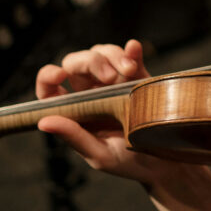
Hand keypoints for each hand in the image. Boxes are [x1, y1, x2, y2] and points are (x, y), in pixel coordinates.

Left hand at [36, 40, 174, 183]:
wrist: (167, 162)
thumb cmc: (129, 163)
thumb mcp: (100, 155)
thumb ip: (74, 137)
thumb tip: (44, 122)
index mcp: (75, 112)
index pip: (50, 88)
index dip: (48, 76)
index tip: (60, 74)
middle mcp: (90, 93)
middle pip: (77, 63)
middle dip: (91, 62)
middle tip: (110, 77)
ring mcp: (114, 82)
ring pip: (102, 53)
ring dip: (113, 55)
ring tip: (129, 71)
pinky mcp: (138, 77)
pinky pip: (131, 55)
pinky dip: (131, 50)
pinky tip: (133, 48)